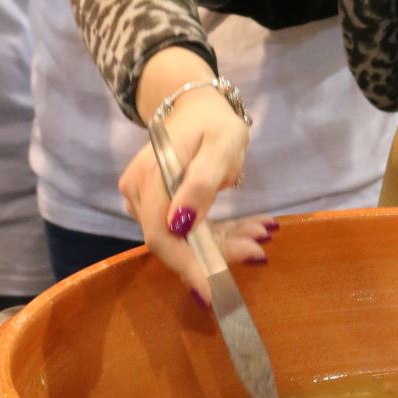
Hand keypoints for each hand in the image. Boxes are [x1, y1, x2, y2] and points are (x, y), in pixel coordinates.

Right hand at [124, 54, 254, 294]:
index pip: (162, 235)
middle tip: (258, 250)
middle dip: (216, 253)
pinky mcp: (156, 203)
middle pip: (173, 240)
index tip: (214, 292)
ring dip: (222, 242)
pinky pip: (185, 228)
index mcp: (150, 177)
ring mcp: (144, 199)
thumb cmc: (213, 122)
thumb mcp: (221, 146)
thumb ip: (201, 184)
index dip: (187, 266)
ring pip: (182, 238)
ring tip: (258, 234)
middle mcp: (138, 192)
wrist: (197, 105)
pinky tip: (247, 230)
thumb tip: (180, 225)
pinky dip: (216, 233)